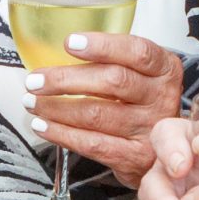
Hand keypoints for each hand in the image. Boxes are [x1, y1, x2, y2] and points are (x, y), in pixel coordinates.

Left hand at [24, 33, 185, 187]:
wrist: (165, 150)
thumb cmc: (141, 103)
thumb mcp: (140, 74)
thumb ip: (110, 60)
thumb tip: (53, 51)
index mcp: (164, 69)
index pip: (137, 51)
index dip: (103, 46)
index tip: (70, 43)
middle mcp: (161, 97)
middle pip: (113, 82)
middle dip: (66, 80)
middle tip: (35, 80)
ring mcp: (149, 129)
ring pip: (97, 114)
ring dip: (56, 108)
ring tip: (32, 102)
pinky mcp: (134, 156)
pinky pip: (92, 144)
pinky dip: (62, 134)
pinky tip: (43, 125)